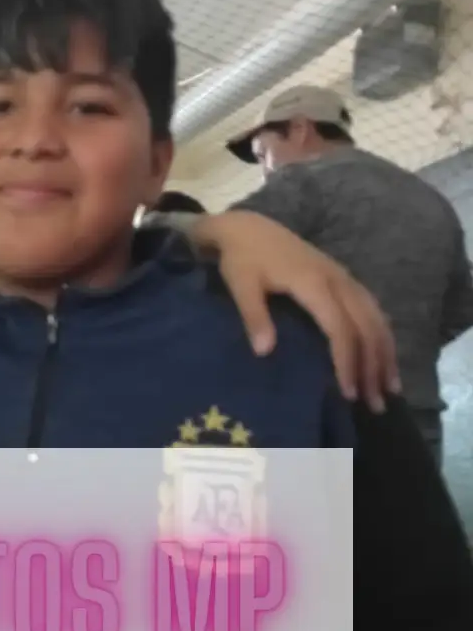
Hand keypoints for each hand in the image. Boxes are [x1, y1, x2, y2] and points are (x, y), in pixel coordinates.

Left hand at [193, 211, 399, 410]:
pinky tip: (385, 356)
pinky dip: (382, 335)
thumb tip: (264, 352)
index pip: (339, 328)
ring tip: (389, 388)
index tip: (347, 393)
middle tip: (375, 404)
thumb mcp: (240, 284)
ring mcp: (344, 278)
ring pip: (376, 318)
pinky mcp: (344, 279)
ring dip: (385, 354)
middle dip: (373, 366)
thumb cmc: (242, 258)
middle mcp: (337, 280)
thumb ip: (253, 315)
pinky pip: (373, 309)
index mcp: (313, 283)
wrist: (248, 227)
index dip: (346, 361)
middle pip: (366, 327)